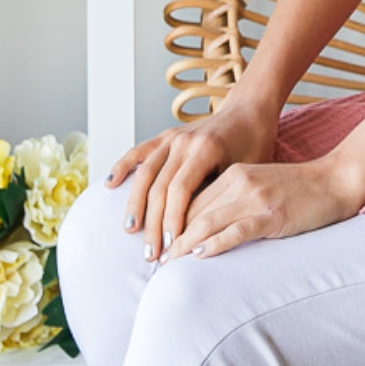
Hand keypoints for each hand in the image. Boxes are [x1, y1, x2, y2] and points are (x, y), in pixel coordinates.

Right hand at [105, 98, 278, 262]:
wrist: (249, 112)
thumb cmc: (254, 145)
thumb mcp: (247, 170)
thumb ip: (223, 195)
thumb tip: (203, 233)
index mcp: (205, 148)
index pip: (180, 190)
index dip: (173, 220)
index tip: (172, 246)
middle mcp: (184, 141)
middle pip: (159, 187)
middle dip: (153, 223)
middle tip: (151, 253)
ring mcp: (173, 137)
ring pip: (145, 173)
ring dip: (135, 204)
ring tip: (131, 231)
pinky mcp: (166, 136)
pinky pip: (139, 151)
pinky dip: (123, 166)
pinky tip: (110, 183)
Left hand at [163, 153, 361, 260]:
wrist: (337, 180)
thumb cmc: (301, 188)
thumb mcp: (262, 185)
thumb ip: (236, 198)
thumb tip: (207, 225)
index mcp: (235, 174)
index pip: (192, 198)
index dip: (171, 221)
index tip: (158, 242)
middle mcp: (240, 182)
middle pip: (193, 211)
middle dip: (170, 236)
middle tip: (153, 259)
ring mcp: (256, 198)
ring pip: (207, 221)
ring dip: (183, 245)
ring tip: (167, 263)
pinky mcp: (272, 215)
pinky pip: (236, 230)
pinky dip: (214, 244)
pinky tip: (199, 255)